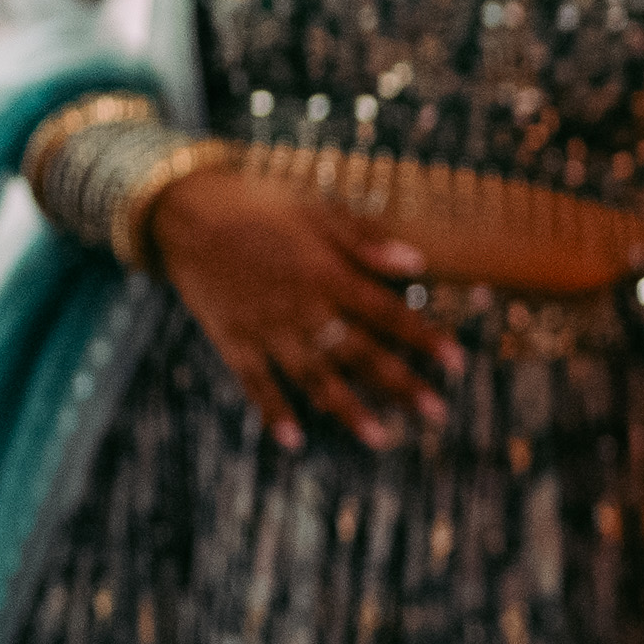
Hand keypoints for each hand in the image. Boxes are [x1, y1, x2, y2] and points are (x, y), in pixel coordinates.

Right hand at [143, 171, 459, 447]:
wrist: (185, 212)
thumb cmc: (260, 205)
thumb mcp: (318, 210)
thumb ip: (366, 239)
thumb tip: (417, 261)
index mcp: (327, 274)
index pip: (388, 312)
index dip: (424, 338)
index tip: (458, 362)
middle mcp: (301, 307)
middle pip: (359, 353)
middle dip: (400, 384)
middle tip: (436, 413)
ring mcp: (265, 328)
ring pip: (314, 376)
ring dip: (348, 408)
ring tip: (381, 438)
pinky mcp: (231, 340)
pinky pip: (255, 383)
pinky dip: (273, 411)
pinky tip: (293, 439)